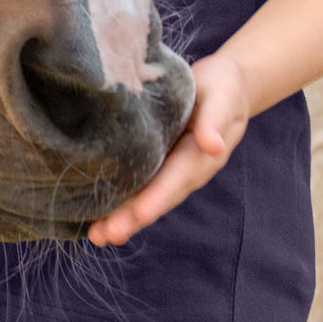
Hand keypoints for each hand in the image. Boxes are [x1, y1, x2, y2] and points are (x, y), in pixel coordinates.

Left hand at [86, 53, 249, 247]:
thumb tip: (214, 146)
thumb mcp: (223, 99)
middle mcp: (184, 170)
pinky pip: (139, 183)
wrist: (226, 85)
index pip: (175, 181)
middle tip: (103, 236)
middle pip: (156, 198)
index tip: (138, 215)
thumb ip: (216, 121)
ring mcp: (171, 168)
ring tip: (95, 236)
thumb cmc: (224, 89)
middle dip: (131, 218)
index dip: (156, 198)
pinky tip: (98, 213)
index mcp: (200, 157)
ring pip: (145, 197)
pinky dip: (121, 200)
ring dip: (122, 217)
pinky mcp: (158, 160)